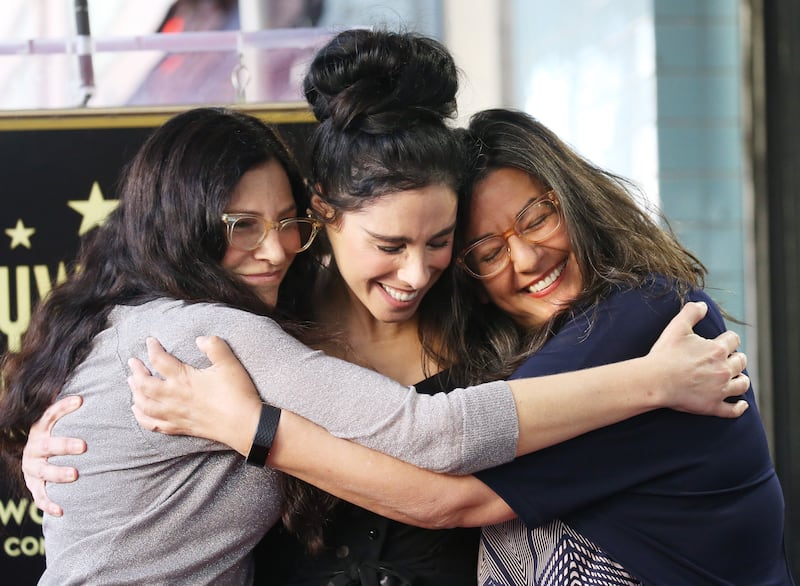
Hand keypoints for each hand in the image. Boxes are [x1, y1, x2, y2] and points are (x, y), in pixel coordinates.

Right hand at [22, 395, 86, 516]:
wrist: (37, 459)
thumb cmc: (59, 437)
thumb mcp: (60, 422)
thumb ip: (72, 409)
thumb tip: (93, 388)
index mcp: (40, 429)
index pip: (49, 415)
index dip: (62, 407)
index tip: (80, 399)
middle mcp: (34, 448)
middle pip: (47, 445)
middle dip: (64, 445)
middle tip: (84, 446)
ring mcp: (33, 467)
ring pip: (43, 471)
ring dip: (58, 473)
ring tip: (75, 474)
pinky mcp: (34, 485)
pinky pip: (40, 496)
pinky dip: (49, 504)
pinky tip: (61, 510)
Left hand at [128, 336, 261, 455]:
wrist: (244, 425)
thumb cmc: (237, 394)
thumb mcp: (229, 364)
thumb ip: (214, 346)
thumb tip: (199, 338)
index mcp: (184, 379)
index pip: (160, 360)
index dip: (152, 348)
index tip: (150, 341)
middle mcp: (174, 397)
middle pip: (145, 384)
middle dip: (136, 371)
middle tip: (133, 362)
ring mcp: (174, 414)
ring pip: (144, 404)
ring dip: (135, 392)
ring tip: (131, 383)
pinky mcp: (179, 428)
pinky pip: (153, 424)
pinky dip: (141, 417)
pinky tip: (137, 411)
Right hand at [648, 301, 748, 416]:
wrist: (655, 381)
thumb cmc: (664, 355)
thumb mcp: (676, 328)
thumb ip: (691, 312)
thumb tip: (702, 304)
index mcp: (717, 350)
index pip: (733, 340)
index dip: (729, 339)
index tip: (725, 341)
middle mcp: (723, 369)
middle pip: (741, 362)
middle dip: (737, 358)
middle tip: (730, 359)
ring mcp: (720, 389)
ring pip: (742, 385)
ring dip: (742, 380)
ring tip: (738, 378)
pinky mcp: (713, 406)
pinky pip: (733, 409)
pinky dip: (739, 407)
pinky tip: (741, 404)